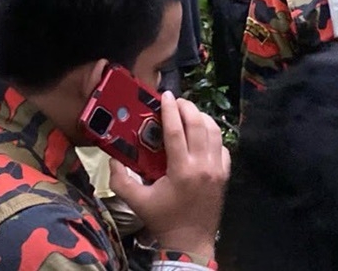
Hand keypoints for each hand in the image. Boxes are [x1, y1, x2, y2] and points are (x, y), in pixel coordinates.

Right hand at [110, 92, 229, 260]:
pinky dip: (213, 135)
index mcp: (181, 170)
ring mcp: (217, 169)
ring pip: (214, 131)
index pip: (176, 131)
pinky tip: (202, 135)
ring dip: (202, 117)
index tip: (165, 95)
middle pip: (198, 124)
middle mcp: (203, 166)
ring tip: (188, 113)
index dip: (170, 110)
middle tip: (176, 101)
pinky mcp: (225, 175)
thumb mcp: (137, 201)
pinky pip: (222, 146)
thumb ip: (120, 179)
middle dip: (187, 107)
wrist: (190, 242)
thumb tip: (112, 158)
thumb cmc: (163, 220)